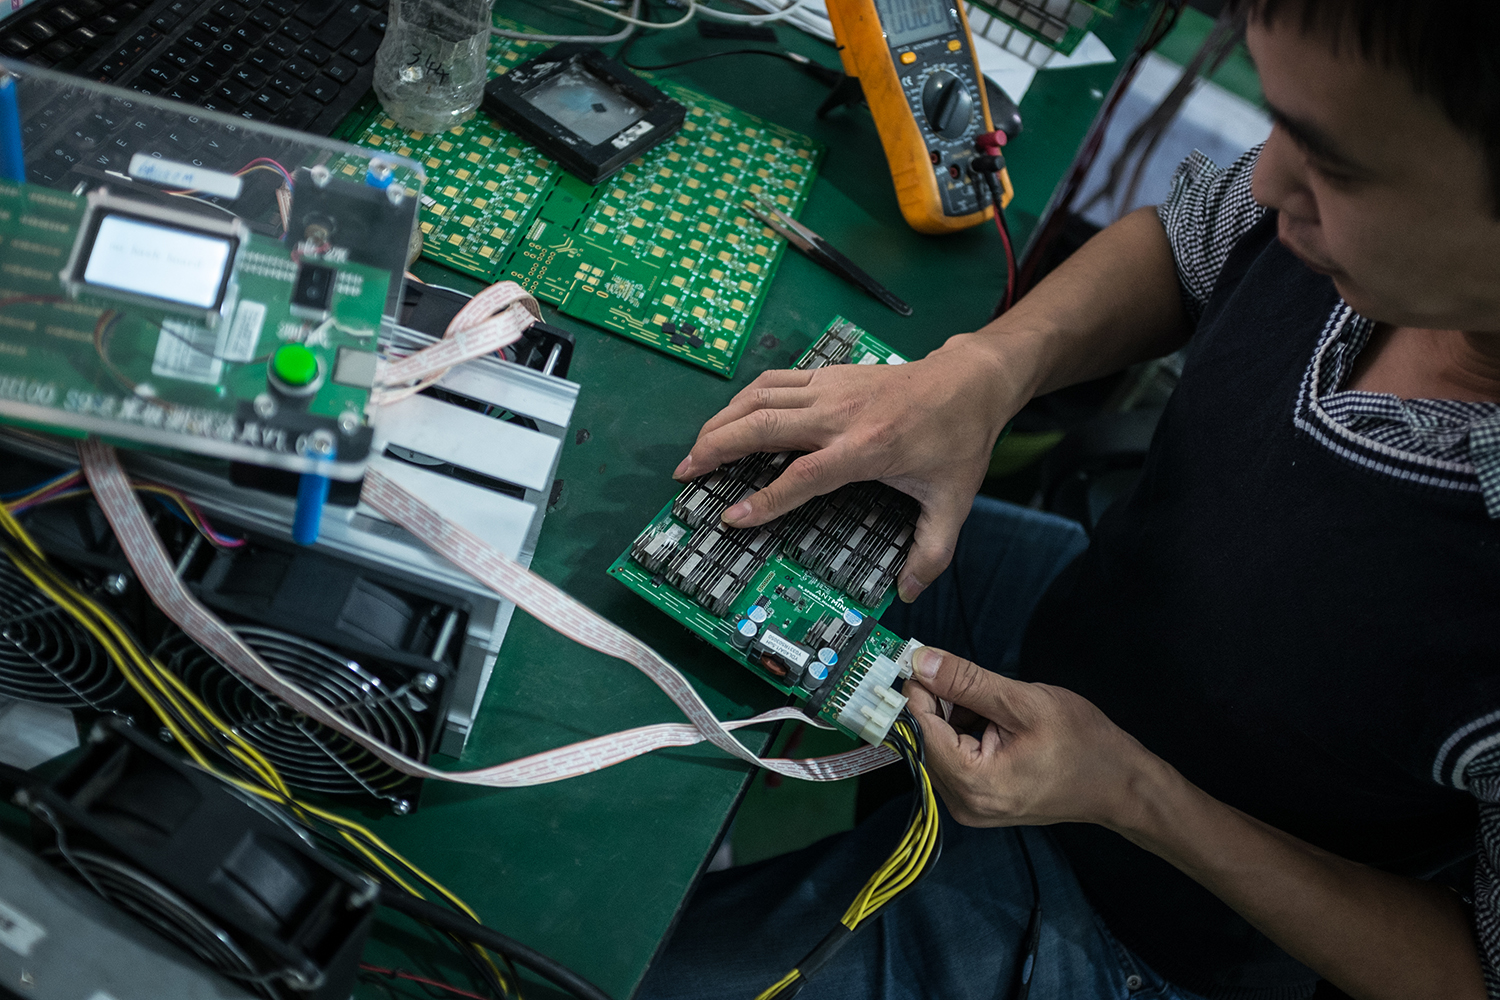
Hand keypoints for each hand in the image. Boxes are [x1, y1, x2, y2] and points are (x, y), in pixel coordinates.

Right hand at [671, 334, 1027, 600]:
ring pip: (759, 397)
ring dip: (721, 421)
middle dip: (717, 448)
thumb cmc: (958, 440)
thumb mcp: (953, 501)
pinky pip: (773, 382)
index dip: (764, 499)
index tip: (732, 517)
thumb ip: (932, 552)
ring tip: (695, 450)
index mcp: (867, 448)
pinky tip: (729, 420)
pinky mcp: (827, 375)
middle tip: (686, 474)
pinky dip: (743, 400)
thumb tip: (908, 593)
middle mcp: (840, 413)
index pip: (802, 476)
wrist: (969, 381)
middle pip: (763, 425)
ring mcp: (830, 388)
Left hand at [904, 646, 1164, 830]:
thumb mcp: (1023, 702)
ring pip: (940, 748)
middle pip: (927, 740)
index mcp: (971, 784)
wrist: (1121, 784)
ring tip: (995, 706)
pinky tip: (995, 723)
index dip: (919, 689)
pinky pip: (956, 760)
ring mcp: (971, 807)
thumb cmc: (1083, 744)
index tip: (923, 658)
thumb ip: (966, 682)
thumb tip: (920, 661)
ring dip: (955, 719)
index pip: (920, 729)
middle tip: (970, 679)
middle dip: (941, 704)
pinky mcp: (980, 802)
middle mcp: (962, 803)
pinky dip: (967, 735)